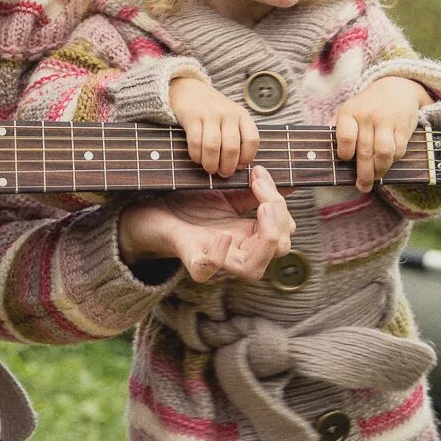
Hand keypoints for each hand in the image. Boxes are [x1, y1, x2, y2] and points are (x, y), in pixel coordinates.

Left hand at [117, 164, 293, 282]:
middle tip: (262, 190)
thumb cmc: (189, 205)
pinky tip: (222, 235)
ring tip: (261, 209)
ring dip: (264, 240)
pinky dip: (217, 255)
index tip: (260, 171)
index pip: (283, 231)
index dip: (280, 203)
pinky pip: (205, 269)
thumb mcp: (225, 193)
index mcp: (248, 235)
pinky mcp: (187, 257)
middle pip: (277, 250)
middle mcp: (235, 251)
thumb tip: (290, 181)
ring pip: (252, 269)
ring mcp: (213, 258)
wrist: (150, 210)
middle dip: (280, 219)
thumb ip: (254, 192)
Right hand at [169, 73, 259, 177]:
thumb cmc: (213, 111)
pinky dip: (196, 155)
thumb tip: (239, 166)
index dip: (247, 157)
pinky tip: (197, 158)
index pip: (252, 139)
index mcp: (242, 115)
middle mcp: (228, 114)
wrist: (189, 89)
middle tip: (223, 173)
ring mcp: (210, 114)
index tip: (240, 167)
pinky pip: (195, 141)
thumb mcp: (232, 117)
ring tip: (210, 169)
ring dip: (211, 163)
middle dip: (227, 166)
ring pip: (213, 146)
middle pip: (232, 147)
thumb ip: (237, 136)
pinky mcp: (192, 116)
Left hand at [335, 75, 433, 191]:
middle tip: (362, 186)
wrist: (396, 87)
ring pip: (383, 153)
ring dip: (380, 170)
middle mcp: (368, 116)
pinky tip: (388, 163)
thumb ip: (338, 128)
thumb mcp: (348, 109)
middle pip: (365, 151)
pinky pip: (398, 150)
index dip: (345, 153)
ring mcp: (387, 121)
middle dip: (364, 173)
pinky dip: (393, 161)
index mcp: (350, 112)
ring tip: (376, 177)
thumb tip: (325, 151)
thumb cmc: (366, 105)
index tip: (346, 160)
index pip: (345, 136)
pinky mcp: (403, 127)